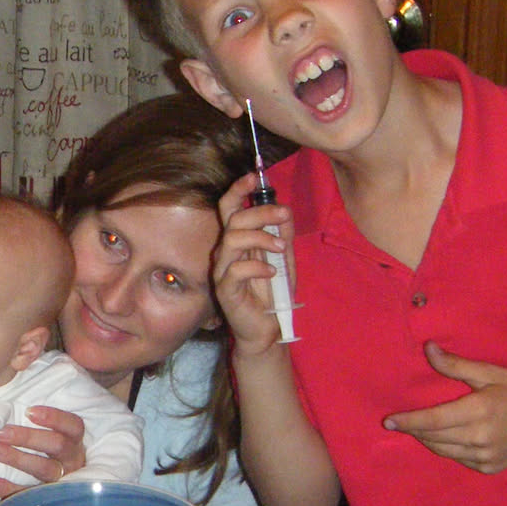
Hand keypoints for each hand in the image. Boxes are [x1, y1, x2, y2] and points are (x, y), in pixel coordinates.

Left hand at [0, 404, 85, 496]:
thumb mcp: (50, 435)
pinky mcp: (49, 499)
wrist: (63, 492)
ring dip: (17, 458)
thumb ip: (36, 422)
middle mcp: (72, 460)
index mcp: (75, 441)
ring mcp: (62, 480)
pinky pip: (31, 494)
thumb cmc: (47, 450)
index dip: (54, 417)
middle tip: (0, 432)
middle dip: (28, 437)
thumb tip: (4, 409)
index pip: (73, 426)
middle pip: (57, 445)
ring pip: (44, 469)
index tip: (29, 411)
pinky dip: (12, 489)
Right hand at [213, 175, 295, 357]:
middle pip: (233, 219)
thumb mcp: (284, 258)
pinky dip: (257, 267)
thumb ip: (282, 234)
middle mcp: (225, 252)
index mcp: (237, 240)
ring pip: (232, 240)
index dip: (237, 190)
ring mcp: (222, 271)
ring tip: (281, 248)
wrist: (269, 327)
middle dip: (260, 212)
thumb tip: (284, 210)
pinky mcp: (225, 290)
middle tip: (283, 215)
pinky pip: (235, 270)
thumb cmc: (273, 292)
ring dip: (261, 238)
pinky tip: (272, 272)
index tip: (253, 177)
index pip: (228, 208)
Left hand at [382, 343, 506, 473]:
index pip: (432, 420)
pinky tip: (446, 437)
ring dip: (428, 439)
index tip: (388, 421)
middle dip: (415, 429)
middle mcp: (480, 437)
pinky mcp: (490, 467)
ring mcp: (486, 456)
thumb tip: (428, 349)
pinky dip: (448, 448)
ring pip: (444, 450)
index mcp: (478, 411)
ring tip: (419, 428)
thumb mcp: (489, 372)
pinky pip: (459, 458)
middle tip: (400, 421)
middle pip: (433, 437)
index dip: (408, 421)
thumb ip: (455, 365)